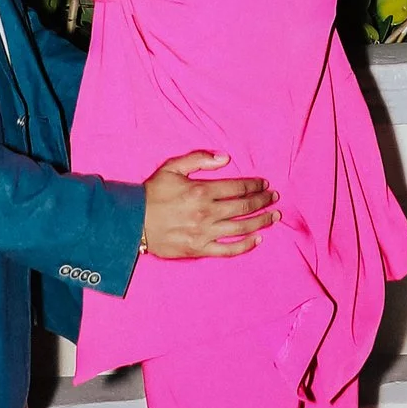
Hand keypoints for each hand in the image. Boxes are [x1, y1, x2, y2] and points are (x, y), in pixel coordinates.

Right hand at [142, 150, 276, 259]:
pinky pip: (228, 249)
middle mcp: (207, 213)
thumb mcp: (172, 167)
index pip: (237, 187)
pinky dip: (245, 246)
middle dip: (263, 201)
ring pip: (241, 228)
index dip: (254, 185)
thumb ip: (199, 159)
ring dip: (261, 221)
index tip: (264, 184)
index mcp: (201, 191)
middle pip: (244, 207)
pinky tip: (257, 240)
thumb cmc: (153, 193)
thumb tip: (225, 158)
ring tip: (273, 217)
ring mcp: (205, 233)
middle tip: (274, 198)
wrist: (133, 222)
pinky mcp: (200, 249)